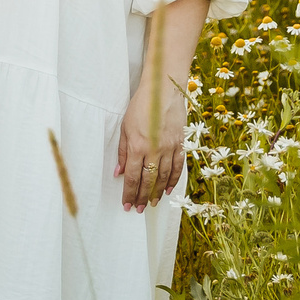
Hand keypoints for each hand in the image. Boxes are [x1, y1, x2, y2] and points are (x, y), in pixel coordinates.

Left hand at [115, 73, 188, 210]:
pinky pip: (177, 167)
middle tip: (138, 209)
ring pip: (163, 177)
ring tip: (151, 203)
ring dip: (156, 193)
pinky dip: (172, 180)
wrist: (164, 90)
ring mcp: (169, 148)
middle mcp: (154, 150)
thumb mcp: (125, 128)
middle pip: (148, 181)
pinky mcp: (180, 144)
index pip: (133, 177)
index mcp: (138, 146)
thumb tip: (119, 173)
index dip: (129, 194)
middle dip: (142, 197)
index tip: (127, 205)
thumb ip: (123, 152)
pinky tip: (167, 190)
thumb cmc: (141, 107)